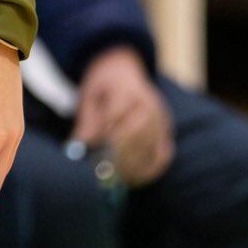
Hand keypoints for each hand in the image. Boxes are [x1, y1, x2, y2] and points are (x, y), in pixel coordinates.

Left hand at [72, 45, 172, 185]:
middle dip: (116, 155)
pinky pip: (162, 156)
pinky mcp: (166, 131)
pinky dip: (149, 171)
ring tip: (111, 178)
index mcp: (126, 89)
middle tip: (99, 171)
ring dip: (130, 166)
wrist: (124, 69)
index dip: (102, 137)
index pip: (115, 116)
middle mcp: (149, 103)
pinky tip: (133, 179)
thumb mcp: (89, 94)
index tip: (89, 153)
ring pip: (148, 149)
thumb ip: (87, 120)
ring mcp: (161, 118)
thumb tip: (81, 146)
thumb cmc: (103, 84)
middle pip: (134, 135)